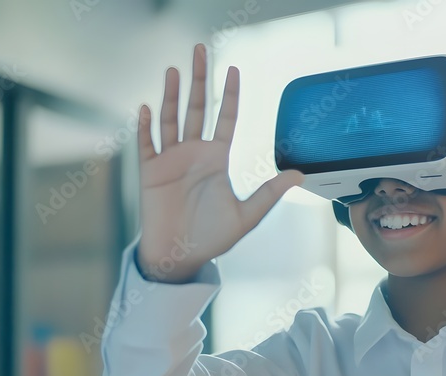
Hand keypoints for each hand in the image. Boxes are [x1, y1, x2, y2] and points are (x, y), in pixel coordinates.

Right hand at [135, 43, 303, 282]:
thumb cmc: (212, 238)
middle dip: (199, 80)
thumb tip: (300, 174)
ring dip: (171, 94)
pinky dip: (145, 126)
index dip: (230, 95)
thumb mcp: (247, 215)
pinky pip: (146, 143)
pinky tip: (147, 107)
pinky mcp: (150, 171)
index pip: (225, 118)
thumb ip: (269, 193)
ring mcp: (170, 159)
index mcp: (216, 159)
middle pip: (196, 108)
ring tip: (175, 70)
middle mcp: (194, 153)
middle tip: (201, 50)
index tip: (234, 69)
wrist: (181, 256)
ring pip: (171, 118)